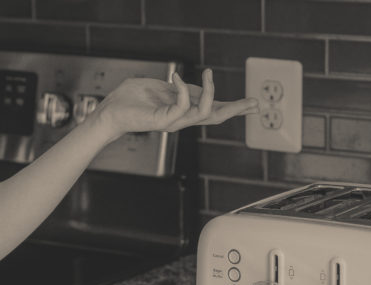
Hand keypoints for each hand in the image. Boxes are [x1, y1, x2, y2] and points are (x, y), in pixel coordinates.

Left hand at [93, 68, 257, 141]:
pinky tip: (175, 76)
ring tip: (208, 73)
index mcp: (185, 111)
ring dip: (210, 92)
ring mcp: (175, 121)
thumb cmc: (131, 99)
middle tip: (255, 104)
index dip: (234, 107)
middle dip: (237, 110)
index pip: (214, 110)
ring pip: (205, 113)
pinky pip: (182, 105)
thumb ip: (177, 88)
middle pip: (217, 117)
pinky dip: (182, 89)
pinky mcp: (164, 121)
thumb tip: (191, 86)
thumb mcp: (160, 87)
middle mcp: (184, 119)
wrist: (109, 112)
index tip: (253, 105)